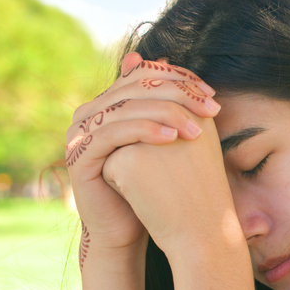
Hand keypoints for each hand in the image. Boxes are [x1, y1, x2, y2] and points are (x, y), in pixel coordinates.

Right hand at [66, 53, 219, 267]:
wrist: (125, 230)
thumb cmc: (147, 186)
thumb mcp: (161, 139)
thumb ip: (163, 104)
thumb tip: (169, 58)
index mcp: (104, 104)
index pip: (141, 76)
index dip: (178, 79)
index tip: (211, 94)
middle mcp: (86, 114)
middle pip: (134, 89)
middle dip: (178, 95)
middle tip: (211, 107)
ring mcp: (78, 133)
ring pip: (126, 109)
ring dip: (166, 113)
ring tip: (197, 129)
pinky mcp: (78, 155)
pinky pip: (113, 134)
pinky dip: (144, 131)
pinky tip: (172, 138)